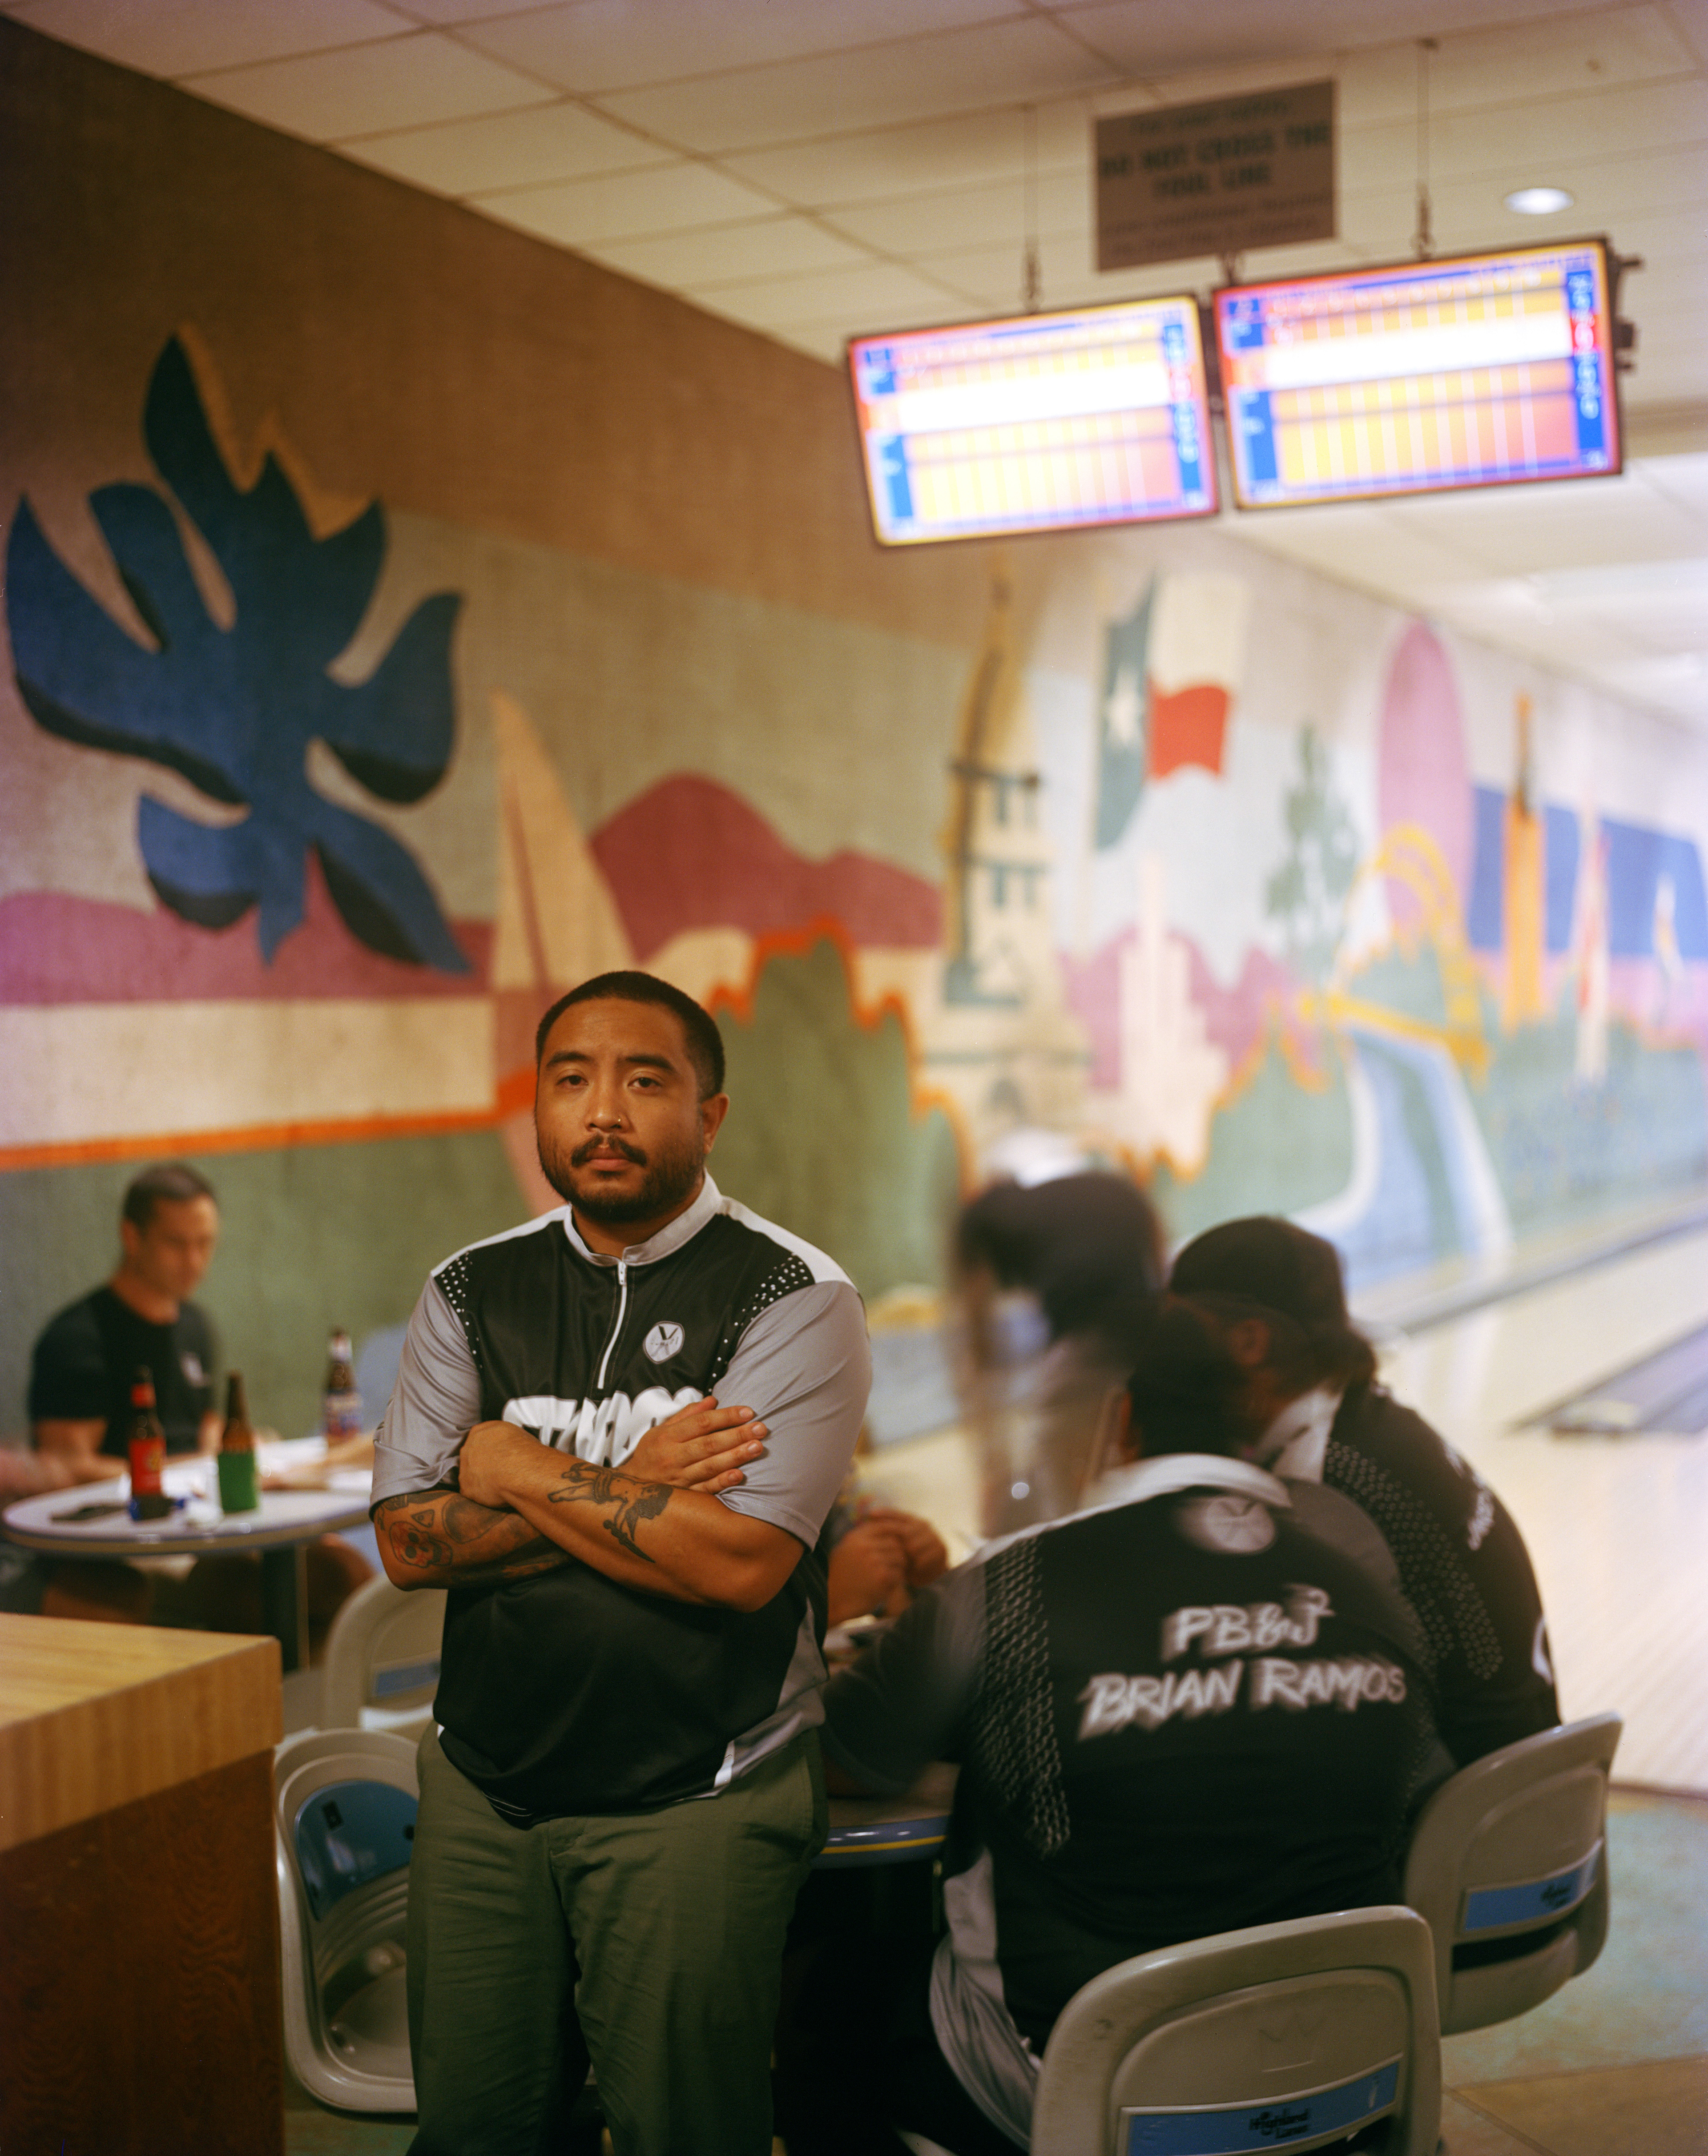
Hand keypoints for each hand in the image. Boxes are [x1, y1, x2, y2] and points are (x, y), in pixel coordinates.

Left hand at [457, 1420, 545, 1510]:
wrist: (519, 1470)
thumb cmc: (523, 1451)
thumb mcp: (514, 1433)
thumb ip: (503, 1439)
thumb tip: (507, 1446)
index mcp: (479, 1432)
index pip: (478, 1438)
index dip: (487, 1449)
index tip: (495, 1456)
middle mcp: (468, 1448)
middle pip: (470, 1456)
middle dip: (481, 1464)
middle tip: (498, 1471)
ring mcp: (465, 1468)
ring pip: (470, 1475)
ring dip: (481, 1480)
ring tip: (499, 1484)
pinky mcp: (466, 1488)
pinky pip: (472, 1492)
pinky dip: (482, 1495)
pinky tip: (495, 1494)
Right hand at [623, 1396, 766, 1494]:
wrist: (630, 1491)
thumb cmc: (650, 1455)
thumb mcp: (661, 1430)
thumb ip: (687, 1415)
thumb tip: (712, 1400)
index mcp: (668, 1437)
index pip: (701, 1423)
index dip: (726, 1416)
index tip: (749, 1412)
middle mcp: (674, 1457)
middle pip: (709, 1444)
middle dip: (737, 1435)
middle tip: (761, 1429)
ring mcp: (679, 1478)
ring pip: (710, 1466)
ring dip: (735, 1456)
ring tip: (757, 1447)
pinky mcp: (684, 1496)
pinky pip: (705, 1489)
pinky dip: (722, 1482)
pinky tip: (739, 1475)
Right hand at [826, 1519, 907, 1625]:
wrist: (832, 1603)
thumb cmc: (839, 1578)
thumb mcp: (845, 1551)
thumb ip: (862, 1540)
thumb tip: (884, 1530)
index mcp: (855, 1538)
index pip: (884, 1526)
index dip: (894, 1534)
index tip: (897, 1545)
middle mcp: (864, 1546)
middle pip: (895, 1543)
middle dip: (898, 1554)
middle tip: (894, 1566)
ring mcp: (873, 1560)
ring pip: (900, 1557)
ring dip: (898, 1568)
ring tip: (888, 1577)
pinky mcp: (881, 1577)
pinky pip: (899, 1574)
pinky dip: (896, 1581)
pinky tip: (886, 1587)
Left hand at [857, 1507, 948, 1586]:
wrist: (929, 1573)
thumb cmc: (908, 1558)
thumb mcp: (898, 1545)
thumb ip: (888, 1535)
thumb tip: (867, 1523)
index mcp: (913, 1521)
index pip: (897, 1514)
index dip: (884, 1513)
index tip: (870, 1515)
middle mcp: (924, 1526)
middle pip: (904, 1531)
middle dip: (895, 1544)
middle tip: (889, 1555)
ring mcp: (933, 1537)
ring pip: (913, 1546)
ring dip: (906, 1557)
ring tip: (903, 1564)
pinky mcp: (940, 1550)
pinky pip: (922, 1559)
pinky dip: (915, 1566)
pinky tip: (913, 1569)